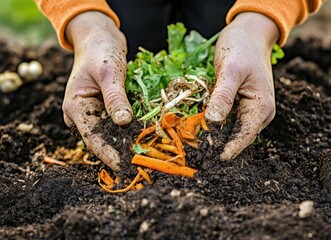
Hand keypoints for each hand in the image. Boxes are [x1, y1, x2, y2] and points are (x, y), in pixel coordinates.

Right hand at [63, 11, 131, 171]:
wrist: (99, 39)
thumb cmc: (100, 51)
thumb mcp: (109, 72)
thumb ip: (115, 97)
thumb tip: (124, 122)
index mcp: (75, 107)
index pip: (93, 138)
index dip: (109, 154)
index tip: (125, 167)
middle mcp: (83, 115)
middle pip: (103, 139)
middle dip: (122, 151)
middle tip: (142, 164)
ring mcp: (94, 113)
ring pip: (112, 133)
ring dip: (128, 142)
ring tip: (147, 155)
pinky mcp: (105, 110)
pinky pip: (118, 124)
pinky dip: (131, 129)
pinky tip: (146, 137)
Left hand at [205, 12, 278, 160]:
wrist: (250, 34)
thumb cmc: (242, 47)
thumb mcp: (230, 70)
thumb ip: (223, 96)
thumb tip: (213, 122)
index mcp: (261, 106)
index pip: (245, 135)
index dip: (230, 149)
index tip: (214, 160)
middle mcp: (259, 112)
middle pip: (238, 135)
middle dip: (218, 143)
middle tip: (196, 152)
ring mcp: (250, 109)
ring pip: (232, 129)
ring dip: (215, 135)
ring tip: (195, 142)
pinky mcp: (241, 105)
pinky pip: (228, 119)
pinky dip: (215, 123)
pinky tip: (200, 126)